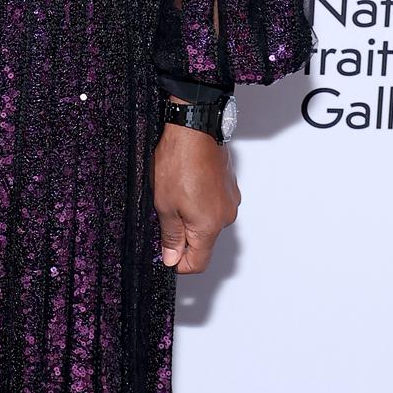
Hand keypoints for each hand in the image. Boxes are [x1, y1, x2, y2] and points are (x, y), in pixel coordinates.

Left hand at [152, 123, 239, 272]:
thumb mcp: (164, 205)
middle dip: (182, 237)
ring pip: (207, 222)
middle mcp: (225, 217)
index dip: (178, 262)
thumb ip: (170, 236)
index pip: (198, 263)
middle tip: (162, 217)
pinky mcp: (229, 186)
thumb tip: (172, 259)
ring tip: (173, 195)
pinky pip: (213, 204)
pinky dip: (199, 201)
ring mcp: (229, 200)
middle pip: (203, 243)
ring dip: (189, 216)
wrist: (195, 129)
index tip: (164, 253)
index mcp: (209, 227)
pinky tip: (185, 185)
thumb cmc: (179, 162)